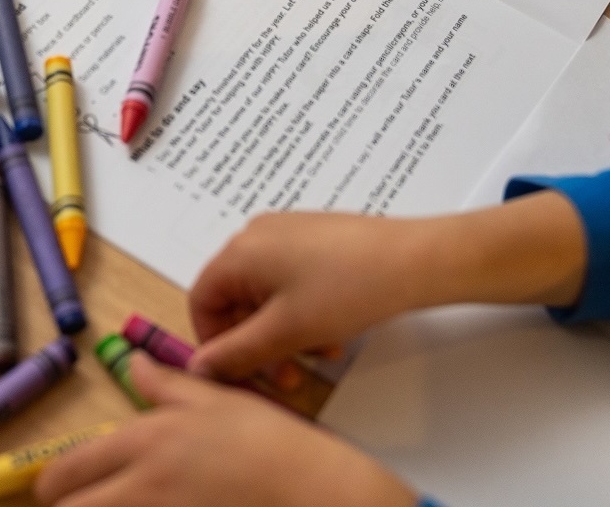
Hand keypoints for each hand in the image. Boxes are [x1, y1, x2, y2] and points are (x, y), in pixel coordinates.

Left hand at [34, 353, 416, 506]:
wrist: (312, 491)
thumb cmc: (267, 441)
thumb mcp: (216, 399)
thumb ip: (166, 384)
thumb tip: (134, 364)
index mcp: (147, 440)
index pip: (69, 470)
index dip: (50, 485)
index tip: (51, 490)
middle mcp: (142, 485)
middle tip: (77, 504)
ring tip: (111, 504)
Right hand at [188, 211, 425, 382]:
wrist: (411, 259)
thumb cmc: (347, 289)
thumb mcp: (286, 332)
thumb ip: (235, 353)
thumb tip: (198, 367)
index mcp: (240, 251)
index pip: (201, 300)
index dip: (213, 342)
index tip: (238, 372)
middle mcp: (256, 235)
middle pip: (235, 298)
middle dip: (256, 343)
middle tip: (285, 377)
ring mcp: (286, 232)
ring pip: (265, 294)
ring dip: (283, 332)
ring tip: (319, 353)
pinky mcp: (311, 236)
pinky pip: (289, 279)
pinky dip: (300, 311)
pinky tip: (331, 332)